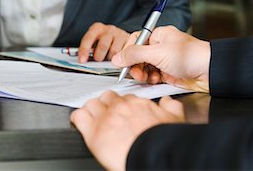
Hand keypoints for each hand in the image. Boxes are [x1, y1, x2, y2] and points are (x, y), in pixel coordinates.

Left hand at [70, 91, 184, 170]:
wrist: (153, 156)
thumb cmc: (163, 142)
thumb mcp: (174, 119)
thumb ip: (170, 107)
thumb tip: (167, 101)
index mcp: (136, 104)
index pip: (124, 97)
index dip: (122, 105)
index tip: (122, 111)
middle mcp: (119, 108)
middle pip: (106, 97)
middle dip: (106, 104)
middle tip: (108, 114)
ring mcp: (104, 118)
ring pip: (91, 104)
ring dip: (92, 110)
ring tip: (93, 118)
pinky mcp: (92, 132)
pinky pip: (79, 116)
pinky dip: (78, 118)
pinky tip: (80, 121)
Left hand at [78, 22, 129, 62]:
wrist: (120, 37)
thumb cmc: (104, 42)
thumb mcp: (94, 43)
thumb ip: (89, 50)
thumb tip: (84, 60)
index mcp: (97, 28)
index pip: (88, 39)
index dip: (84, 50)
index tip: (82, 60)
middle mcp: (108, 29)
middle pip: (103, 46)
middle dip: (99, 57)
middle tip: (99, 60)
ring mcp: (119, 33)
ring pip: (114, 52)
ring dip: (110, 59)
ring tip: (109, 58)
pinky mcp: (129, 40)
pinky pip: (124, 53)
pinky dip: (121, 59)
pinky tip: (119, 58)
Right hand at [112, 26, 209, 92]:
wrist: (211, 72)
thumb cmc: (191, 56)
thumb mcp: (158, 53)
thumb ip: (135, 54)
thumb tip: (117, 58)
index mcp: (159, 35)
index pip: (136, 40)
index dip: (128, 51)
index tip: (123, 62)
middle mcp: (161, 47)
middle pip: (138, 55)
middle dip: (135, 65)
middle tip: (135, 73)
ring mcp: (164, 60)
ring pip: (144, 67)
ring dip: (142, 73)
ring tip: (146, 77)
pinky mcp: (168, 73)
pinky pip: (152, 76)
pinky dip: (150, 79)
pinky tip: (155, 80)